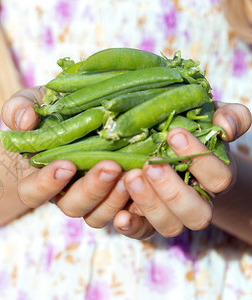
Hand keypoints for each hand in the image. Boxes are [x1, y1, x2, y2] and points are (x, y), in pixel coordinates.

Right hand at [1, 87, 130, 227]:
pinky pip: (126, 215)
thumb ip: (17, 109)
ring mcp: (92, 199)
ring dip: (116, 198)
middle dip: (92, 189)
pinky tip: (150, 188)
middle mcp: (64, 194)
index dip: (46, 184)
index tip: (65, 165)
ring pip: (99, 215)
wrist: (72, 120)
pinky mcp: (117, 198)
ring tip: (134, 173)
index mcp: (37, 178)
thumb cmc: (44, 115)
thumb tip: (26, 120)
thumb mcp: (27, 104)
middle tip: (110, 167)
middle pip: (73, 206)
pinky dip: (137, 208)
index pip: (32, 192)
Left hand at [113, 102, 251, 238]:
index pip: (218, 178)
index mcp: (215, 179)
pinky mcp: (145, 223)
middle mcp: (196, 204)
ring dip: (150, 203)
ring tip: (131, 177)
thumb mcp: (209, 118)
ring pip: (169, 226)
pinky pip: (141, 233)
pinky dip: (132, 227)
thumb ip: (229, 117)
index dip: (199, 159)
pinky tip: (121, 215)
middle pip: (196, 213)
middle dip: (172, 190)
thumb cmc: (188, 134)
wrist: (165, 153)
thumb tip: (225, 127)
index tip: (174, 133)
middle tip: (150, 164)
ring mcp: (170, 217)